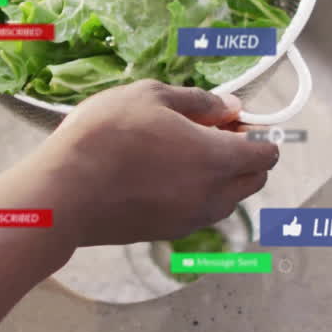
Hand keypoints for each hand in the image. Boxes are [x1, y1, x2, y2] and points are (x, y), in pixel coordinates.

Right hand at [26, 80, 278, 246]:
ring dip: (221, 178)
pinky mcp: (167, 234)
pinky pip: (200, 213)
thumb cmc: (107, 134)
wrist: (64, 192)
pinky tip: (164, 175)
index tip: (231, 119)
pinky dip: (197, 195)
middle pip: (253, 180)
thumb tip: (232, 108)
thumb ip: (200, 102)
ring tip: (183, 153)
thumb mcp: (152, 96)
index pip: (267, 154)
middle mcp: (213, 196)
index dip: (256, 133)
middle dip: (245, 157)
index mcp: (218, 160)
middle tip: (210, 133)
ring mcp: (191, 220)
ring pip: (228, 200)